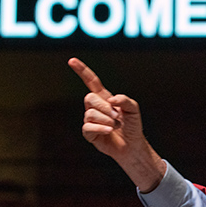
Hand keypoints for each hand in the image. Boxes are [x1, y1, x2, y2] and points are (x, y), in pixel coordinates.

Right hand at [70, 58, 165, 191]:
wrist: (132, 145)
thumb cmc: (132, 126)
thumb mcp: (133, 109)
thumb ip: (125, 100)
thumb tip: (111, 99)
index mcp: (105, 98)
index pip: (91, 82)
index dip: (82, 71)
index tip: (71, 60)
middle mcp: (95, 107)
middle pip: (89, 98)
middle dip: (105, 107)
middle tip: (117, 116)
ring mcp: (91, 120)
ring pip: (90, 114)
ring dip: (106, 120)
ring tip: (116, 126)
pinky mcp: (89, 133)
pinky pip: (88, 127)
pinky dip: (100, 128)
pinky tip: (109, 131)